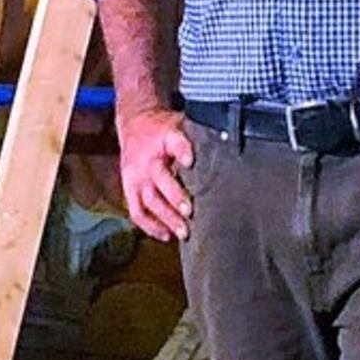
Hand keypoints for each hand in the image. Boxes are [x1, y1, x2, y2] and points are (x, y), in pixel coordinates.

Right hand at [116, 101, 195, 241]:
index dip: (182, 150)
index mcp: (164, 137)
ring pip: (149, 200)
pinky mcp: (130, 190)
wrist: (134, 124)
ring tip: (184, 231)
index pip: (174, 141)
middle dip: (175, 196)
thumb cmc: (163, 128)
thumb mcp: (181, 123)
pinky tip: (167, 235)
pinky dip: (151, 226)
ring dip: (166, 218)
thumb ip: (199, 136)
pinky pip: (137, 212)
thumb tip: (229, 144)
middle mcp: (148, 159)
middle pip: (160, 178)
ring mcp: (136, 177)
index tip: (190, 161)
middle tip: (190, 211)